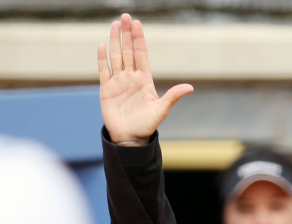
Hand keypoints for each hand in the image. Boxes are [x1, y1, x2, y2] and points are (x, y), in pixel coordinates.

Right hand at [97, 14, 192, 146]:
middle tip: (125, 17)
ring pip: (116, 57)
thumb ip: (172, 97)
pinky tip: (102, 46)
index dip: (138, 38)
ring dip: (115, 41)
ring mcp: (118, 82)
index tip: (137, 23)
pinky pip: (104, 71)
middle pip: (128, 51)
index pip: (141, 54)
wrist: (129, 139)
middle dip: (126, 34)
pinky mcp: (106, 90)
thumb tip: (190, 88)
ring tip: (115, 25)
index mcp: (144, 79)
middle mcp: (131, 77)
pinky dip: (102, 59)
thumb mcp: (161, 110)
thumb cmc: (146, 126)